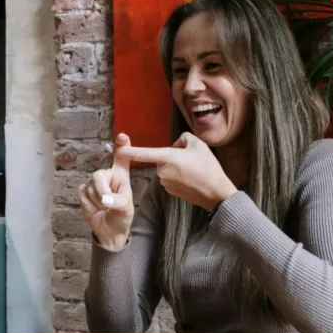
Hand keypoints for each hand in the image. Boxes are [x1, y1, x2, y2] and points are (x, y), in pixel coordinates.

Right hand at [78, 133, 134, 249]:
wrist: (110, 231)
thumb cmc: (122, 216)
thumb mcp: (126, 209)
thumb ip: (118, 202)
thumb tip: (105, 200)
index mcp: (121, 176)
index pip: (121, 158)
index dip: (122, 147)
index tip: (122, 136)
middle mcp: (107, 176)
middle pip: (98, 175)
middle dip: (101, 191)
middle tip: (107, 204)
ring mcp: (94, 183)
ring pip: (89, 188)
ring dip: (96, 203)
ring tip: (104, 209)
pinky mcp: (84, 191)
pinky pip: (82, 195)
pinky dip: (88, 206)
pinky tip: (95, 210)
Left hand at [115, 132, 237, 210]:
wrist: (216, 193)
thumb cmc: (208, 168)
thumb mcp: (198, 145)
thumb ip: (183, 139)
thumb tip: (176, 145)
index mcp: (167, 157)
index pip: (143, 153)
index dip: (129, 150)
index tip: (116, 148)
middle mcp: (162, 171)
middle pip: (162, 158)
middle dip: (172, 156)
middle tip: (191, 159)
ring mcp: (165, 183)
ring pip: (166, 168)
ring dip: (176, 167)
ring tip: (194, 170)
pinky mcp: (170, 191)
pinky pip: (170, 178)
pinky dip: (178, 177)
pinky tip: (192, 179)